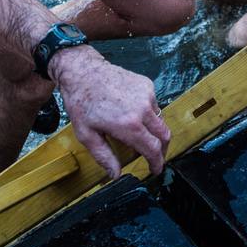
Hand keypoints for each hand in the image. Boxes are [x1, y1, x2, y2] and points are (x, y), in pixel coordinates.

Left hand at [52, 47, 169, 179]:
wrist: (83, 71)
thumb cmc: (82, 103)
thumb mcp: (87, 135)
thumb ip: (104, 157)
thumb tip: (116, 175)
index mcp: (128, 125)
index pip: (153, 149)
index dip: (157, 163)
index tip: (156, 169)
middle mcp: (142, 110)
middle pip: (164, 136)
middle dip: (162, 150)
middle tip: (154, 157)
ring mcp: (147, 95)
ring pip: (160, 120)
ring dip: (154, 131)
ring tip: (139, 135)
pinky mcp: (147, 85)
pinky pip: (154, 105)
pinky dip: (149, 114)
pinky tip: (133, 113)